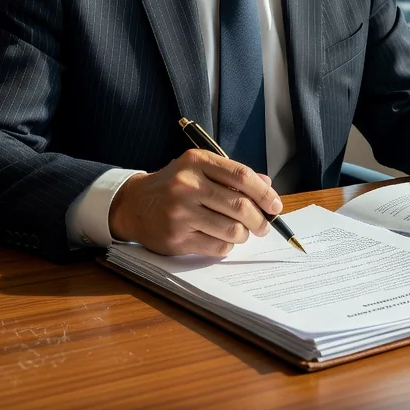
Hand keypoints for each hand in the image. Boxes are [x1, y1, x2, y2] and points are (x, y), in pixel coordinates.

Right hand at [108, 149, 283, 255]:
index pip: (241, 176)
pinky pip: (216, 247)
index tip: (275, 205)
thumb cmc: (174, 185)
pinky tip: (222, 240)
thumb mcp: (199, 168)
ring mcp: (181, 213)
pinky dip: (227, 246)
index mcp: (197, 162)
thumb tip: (267, 187)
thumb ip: (232, 175)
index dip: (264, 193)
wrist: (134, 204)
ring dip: (244, 235)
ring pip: (231, 230)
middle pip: (240, 206)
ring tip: (241, 232)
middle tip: (264, 226)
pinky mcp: (176, 238)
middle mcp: (188, 185)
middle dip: (260, 220)